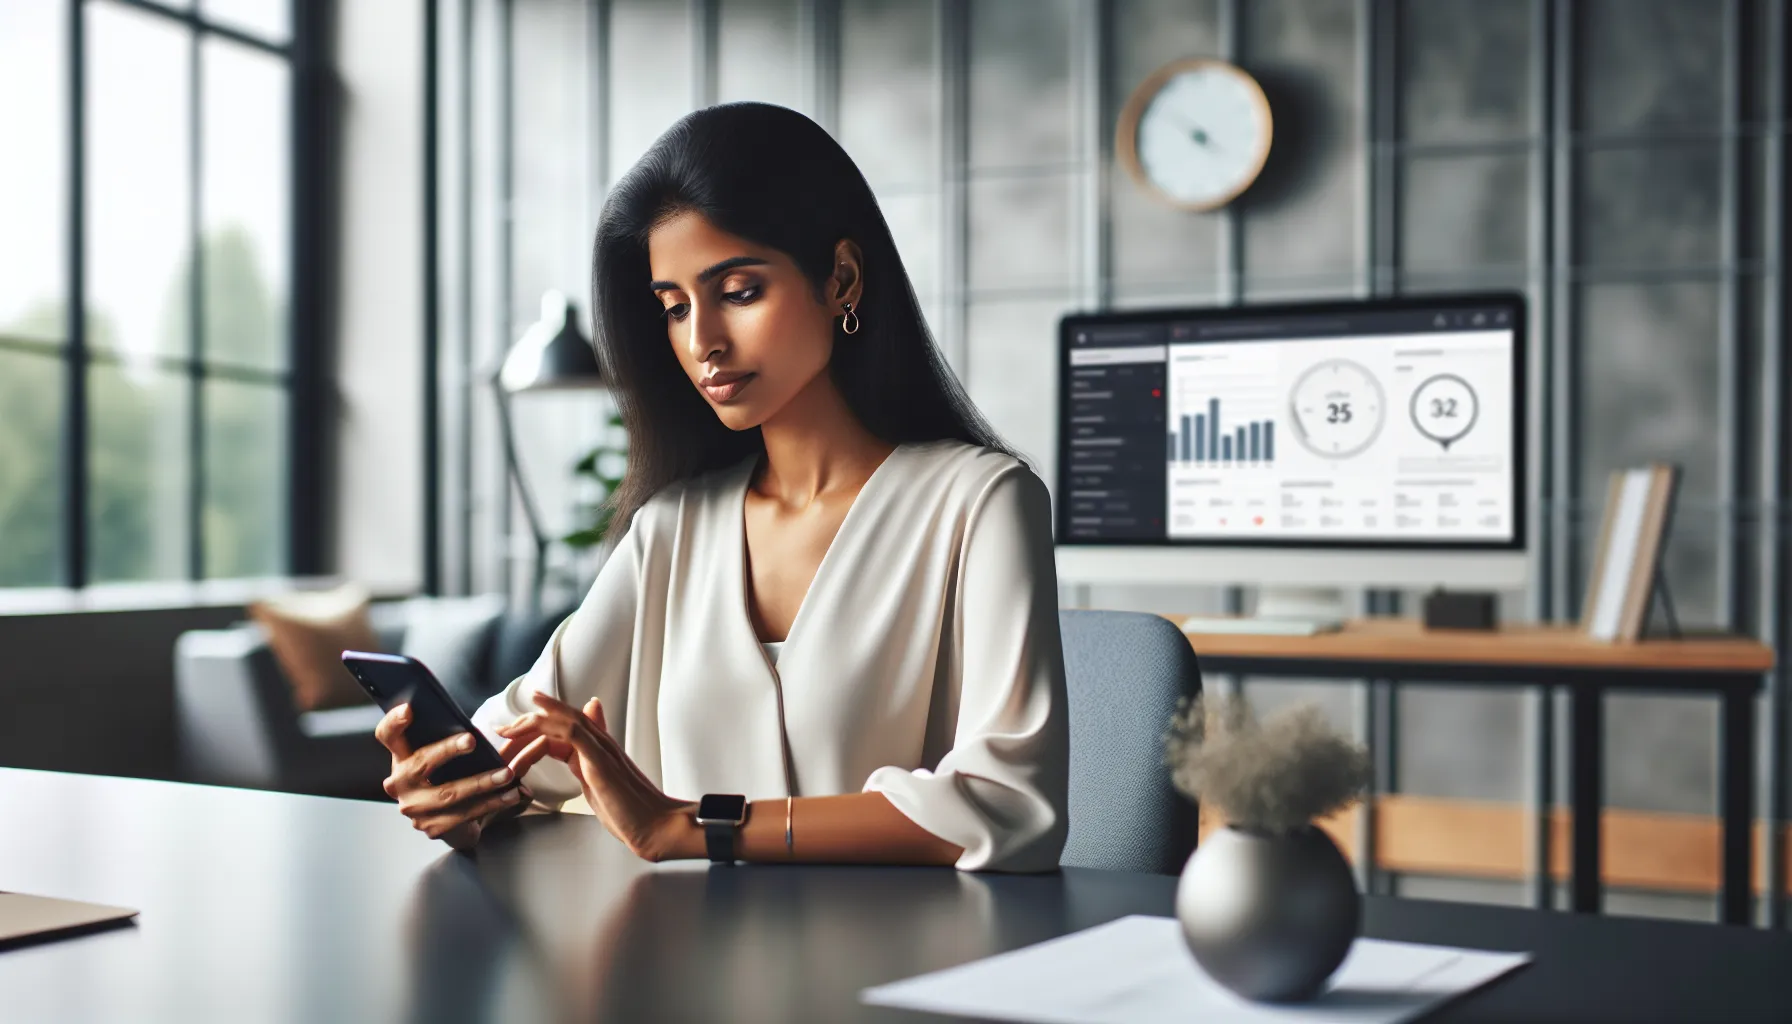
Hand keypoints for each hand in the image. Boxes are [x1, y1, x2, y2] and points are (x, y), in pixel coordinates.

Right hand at [374, 704, 551, 850]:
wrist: (453, 822)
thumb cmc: (451, 777)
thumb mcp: (448, 757)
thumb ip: (458, 739)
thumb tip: (493, 730)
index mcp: (401, 757)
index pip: (388, 735)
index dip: (395, 722)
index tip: (409, 709)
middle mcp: (400, 783)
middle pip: (420, 762)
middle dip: (447, 750)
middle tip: (471, 740)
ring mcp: (414, 809)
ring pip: (448, 793)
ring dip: (482, 782)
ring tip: (507, 773)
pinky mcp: (432, 828)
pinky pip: (465, 814)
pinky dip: (492, 803)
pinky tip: (511, 795)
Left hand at [496, 692, 695, 860]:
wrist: (656, 826)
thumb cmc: (632, 814)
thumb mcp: (600, 789)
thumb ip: (585, 770)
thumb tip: (575, 756)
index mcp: (597, 752)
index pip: (564, 730)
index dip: (538, 729)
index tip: (513, 734)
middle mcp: (600, 744)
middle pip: (562, 719)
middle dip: (529, 721)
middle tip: (502, 731)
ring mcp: (601, 749)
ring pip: (565, 719)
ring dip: (533, 720)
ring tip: (507, 729)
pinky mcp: (600, 759)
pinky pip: (573, 730)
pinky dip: (553, 719)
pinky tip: (535, 717)